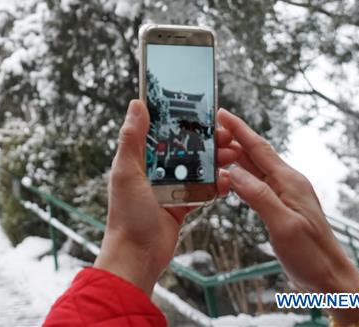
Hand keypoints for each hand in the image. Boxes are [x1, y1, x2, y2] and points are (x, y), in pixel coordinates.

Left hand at [94, 100, 238, 294]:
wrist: (137, 255)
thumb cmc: (127, 215)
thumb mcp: (126, 171)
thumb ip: (132, 138)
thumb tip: (136, 104)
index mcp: (139, 158)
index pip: (163, 130)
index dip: (183, 120)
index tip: (204, 112)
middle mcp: (154, 170)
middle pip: (185, 147)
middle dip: (206, 140)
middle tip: (226, 136)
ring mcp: (170, 187)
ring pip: (197, 166)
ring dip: (216, 160)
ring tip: (232, 156)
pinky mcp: (182, 204)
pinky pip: (203, 189)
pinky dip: (217, 184)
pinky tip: (228, 181)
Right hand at [218, 109, 358, 324]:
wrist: (331, 280)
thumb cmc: (312, 256)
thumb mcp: (283, 226)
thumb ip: (259, 197)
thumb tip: (233, 172)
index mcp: (290, 182)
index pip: (259, 148)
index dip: (239, 129)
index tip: (221, 113)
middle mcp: (288, 183)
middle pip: (256, 153)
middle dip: (233, 139)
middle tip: (208, 130)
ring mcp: (286, 194)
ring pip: (255, 168)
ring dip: (235, 156)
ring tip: (213, 148)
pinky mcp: (282, 207)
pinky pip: (257, 183)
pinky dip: (240, 175)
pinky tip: (229, 176)